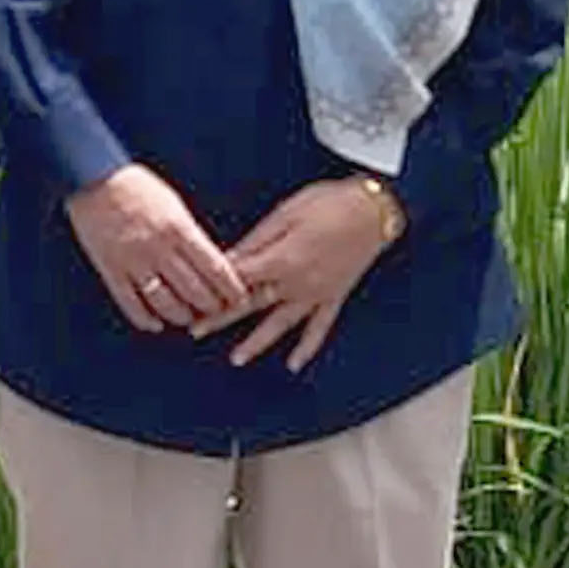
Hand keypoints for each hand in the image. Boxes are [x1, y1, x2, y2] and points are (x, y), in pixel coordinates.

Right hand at [63, 165, 244, 339]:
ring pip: (165, 303)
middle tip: (217, 311)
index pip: (215, 267)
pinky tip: (155, 324)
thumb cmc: (137, 187)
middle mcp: (159, 248)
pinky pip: (131, 304)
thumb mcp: (173, 205)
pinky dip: (146, 319)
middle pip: (194, 290)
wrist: (93, 177)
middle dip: (211, 306)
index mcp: (179, 228)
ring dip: (181, 316)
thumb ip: (190, 235)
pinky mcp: (111, 269)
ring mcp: (134, 261)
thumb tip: (209, 263)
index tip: (240, 298)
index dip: (231, 288)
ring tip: (188, 318)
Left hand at [211, 177, 403, 370]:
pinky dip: (307, 348)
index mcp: (281, 260)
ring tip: (235, 359)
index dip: (213, 287)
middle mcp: (296, 283)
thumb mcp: (286, 214)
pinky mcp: (335, 296)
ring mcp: (316, 294)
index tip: (192, 295)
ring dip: (257, 343)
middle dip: (221, 318)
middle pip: (251, 305)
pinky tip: (294, 364)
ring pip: (281, 325)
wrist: (376, 209)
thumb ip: (256, 241)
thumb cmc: (332, 203)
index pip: (238, 279)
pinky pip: (320, 329)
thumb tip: (229, 259)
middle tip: (196, 331)